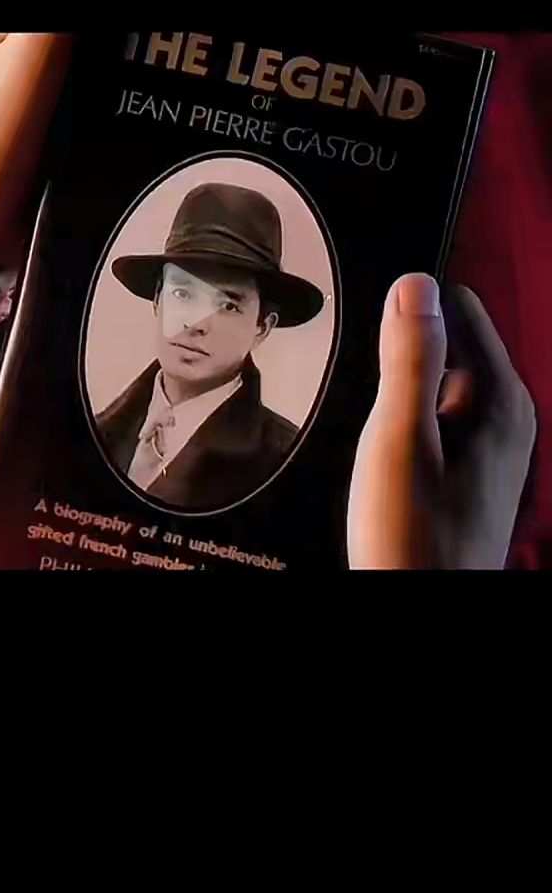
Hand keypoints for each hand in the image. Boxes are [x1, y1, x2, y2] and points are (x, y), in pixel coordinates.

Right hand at [347, 273, 535, 568]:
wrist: (419, 609)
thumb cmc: (413, 540)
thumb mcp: (400, 438)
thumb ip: (410, 358)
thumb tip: (416, 283)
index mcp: (501, 397)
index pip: (459, 307)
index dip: (411, 321)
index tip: (383, 360)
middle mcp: (509, 414)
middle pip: (447, 346)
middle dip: (404, 368)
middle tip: (385, 426)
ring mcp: (494, 443)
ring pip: (436, 386)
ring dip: (402, 405)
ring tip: (389, 455)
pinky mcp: (474, 468)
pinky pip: (436, 421)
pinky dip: (408, 434)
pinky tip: (394, 473)